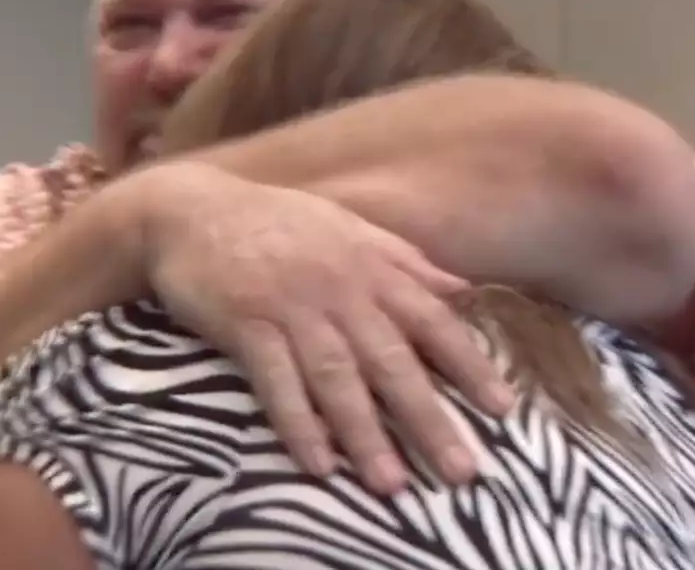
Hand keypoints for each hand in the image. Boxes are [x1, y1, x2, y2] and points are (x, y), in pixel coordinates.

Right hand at [141, 163, 514, 492]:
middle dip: (429, 419)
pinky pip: (276, 383)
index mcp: (372, 266)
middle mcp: (340, 289)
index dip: (470, 366)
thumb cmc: (277, 221)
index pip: (433, 321)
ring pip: (338, 379)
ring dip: (366, 435)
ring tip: (391, 484)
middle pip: (392, 361)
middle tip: (461, 471)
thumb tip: (463, 287)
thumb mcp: (349, 227)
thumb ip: (406, 260)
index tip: (503, 410)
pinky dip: (298, 424)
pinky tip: (318, 465)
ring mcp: (292, 307)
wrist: (191, 209)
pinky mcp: (245, 325)